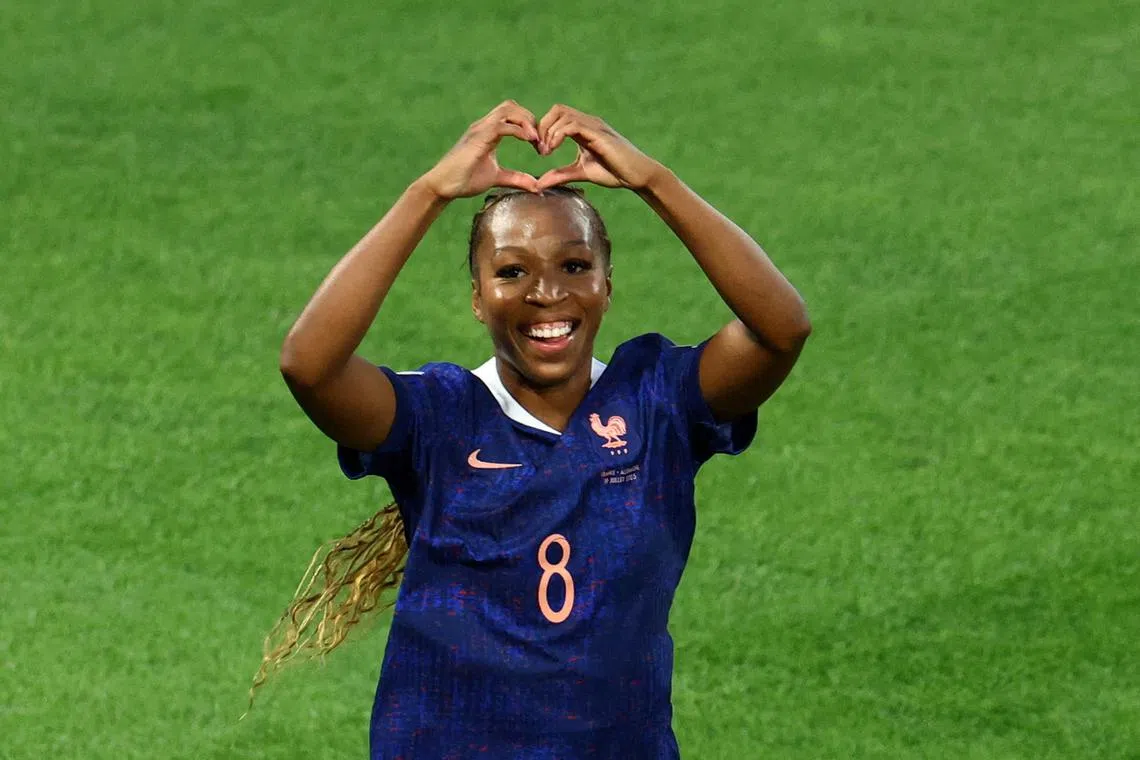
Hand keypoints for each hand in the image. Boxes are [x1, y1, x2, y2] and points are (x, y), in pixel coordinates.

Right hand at [421, 101, 540, 199]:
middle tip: (541, 141)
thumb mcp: (497, 178)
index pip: (512, 114)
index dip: (529, 124)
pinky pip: (501, 125)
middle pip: (511, 106)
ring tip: (536, 140)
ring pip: (507, 109)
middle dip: (530, 119)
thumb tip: (536, 186)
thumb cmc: (465, 180)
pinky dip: (518, 130)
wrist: (444, 186)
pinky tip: (529, 141)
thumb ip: (516, 178)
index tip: (539, 144)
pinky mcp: (478, 138)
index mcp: (488, 132)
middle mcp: (484, 126)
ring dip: (526, 121)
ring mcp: (480, 129)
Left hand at [535, 106, 662, 191]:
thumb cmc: (614, 172)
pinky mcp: (598, 134)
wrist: (637, 176)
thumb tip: (539, 183)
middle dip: (543, 127)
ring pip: (563, 114)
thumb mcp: (581, 173)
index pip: (557, 116)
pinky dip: (558, 135)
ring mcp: (594, 126)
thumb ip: (560, 175)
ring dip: (549, 132)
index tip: (540, 151)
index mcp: (583, 129)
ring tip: (546, 152)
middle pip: (557, 110)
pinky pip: (573, 125)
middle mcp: (588, 123)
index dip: (543, 129)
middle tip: (540, 150)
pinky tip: (553, 149)